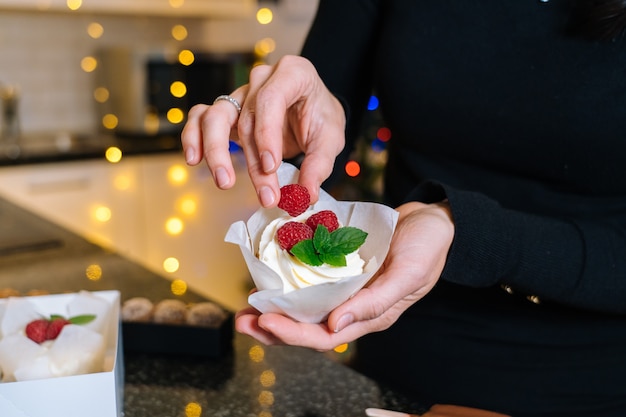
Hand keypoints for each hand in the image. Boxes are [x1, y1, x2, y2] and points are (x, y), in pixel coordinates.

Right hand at [180, 55, 345, 206]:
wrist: (312, 109)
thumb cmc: (320, 116)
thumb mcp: (330, 138)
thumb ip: (319, 164)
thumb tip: (306, 194)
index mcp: (292, 73)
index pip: (271, 100)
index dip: (267, 134)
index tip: (271, 167)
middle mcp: (261, 79)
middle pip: (246, 118)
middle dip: (253, 161)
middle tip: (265, 194)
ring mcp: (240, 93)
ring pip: (216, 116)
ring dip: (217, 152)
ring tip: (224, 182)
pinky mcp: (226, 109)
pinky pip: (200, 118)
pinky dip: (194, 137)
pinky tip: (195, 159)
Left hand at [235, 201, 454, 349]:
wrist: (433, 220)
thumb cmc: (427, 248)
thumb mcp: (408, 274)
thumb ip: (374, 302)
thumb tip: (335, 325)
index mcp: (369, 315)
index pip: (325, 337)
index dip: (292, 333)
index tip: (264, 320)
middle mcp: (353, 306)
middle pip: (306, 327)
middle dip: (272, 327)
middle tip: (241, 319)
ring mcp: (345, 288)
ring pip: (303, 306)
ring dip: (274, 307)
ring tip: (245, 305)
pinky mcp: (340, 268)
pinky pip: (310, 280)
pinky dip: (288, 281)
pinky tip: (269, 275)